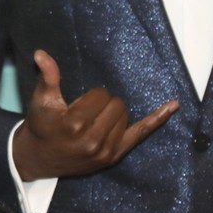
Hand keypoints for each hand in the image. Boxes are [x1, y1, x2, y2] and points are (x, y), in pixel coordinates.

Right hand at [12, 50, 178, 181]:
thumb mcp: (41, 100)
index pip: (100, 96)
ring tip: (95, 120)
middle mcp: (92, 140)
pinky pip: (141, 134)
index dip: (91, 95)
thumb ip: (47, 76)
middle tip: (87, 111)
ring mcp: (105, 151)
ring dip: (114, 112)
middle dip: (103, 103)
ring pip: (126, 116)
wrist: (39, 158)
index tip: (79, 104)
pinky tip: (172, 106)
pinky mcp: (113, 157)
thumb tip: (42, 54)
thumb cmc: (41, 126)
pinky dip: (157, 119)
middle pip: (116, 105)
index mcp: (74, 123)